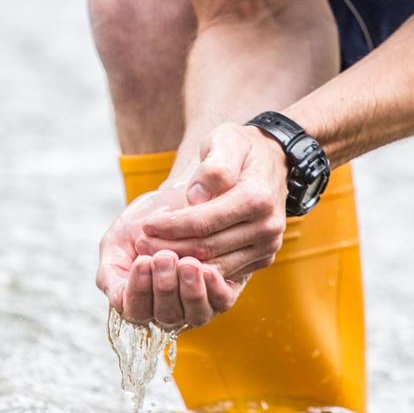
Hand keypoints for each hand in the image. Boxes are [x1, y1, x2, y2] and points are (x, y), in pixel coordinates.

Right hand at [95, 185, 239, 329]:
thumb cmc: (146, 220)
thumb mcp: (120, 240)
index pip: (135, 312)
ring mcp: (196, 304)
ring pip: (195, 315)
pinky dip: (213, 288)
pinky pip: (221, 301)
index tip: (142, 261)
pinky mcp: (222, 292)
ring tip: (188, 263)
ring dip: (190, 291)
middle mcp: (167, 308)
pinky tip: (208, 269)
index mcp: (138, 299)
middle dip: (164, 287)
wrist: (182, 196)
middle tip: (165, 256)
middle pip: (165, 316)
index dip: (138, 291)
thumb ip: (111, 270)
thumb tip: (118, 298)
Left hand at [137, 123, 288, 283]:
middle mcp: (268, 226)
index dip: (172, 226)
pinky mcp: (263, 258)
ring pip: (216, 266)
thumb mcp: (226, 140)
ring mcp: (267, 246)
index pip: (205, 222)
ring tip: (152, 253)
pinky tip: (177, 259)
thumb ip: (213, 166)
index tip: (146, 225)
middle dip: (170, 247)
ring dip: (181, 263)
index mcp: (257, 198)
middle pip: (208, 248)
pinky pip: (227, 272)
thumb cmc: (241, 148)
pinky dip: (200, 271)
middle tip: (141, 243)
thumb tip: (195, 197)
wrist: (271, 160)